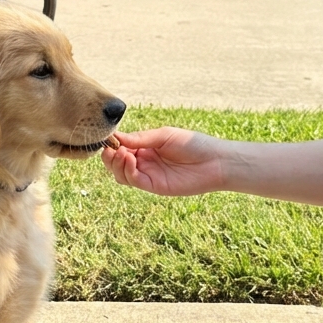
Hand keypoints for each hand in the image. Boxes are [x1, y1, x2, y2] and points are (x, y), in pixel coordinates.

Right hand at [102, 126, 225, 195]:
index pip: (122, 147)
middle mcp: (145, 162)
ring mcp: (149, 175)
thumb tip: (117, 137)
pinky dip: (127, 171)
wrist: (214, 161)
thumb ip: (141, 138)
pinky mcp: (154, 186)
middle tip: (111, 148)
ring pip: (121, 174)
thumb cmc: (193, 144)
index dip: (112, 144)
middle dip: (109, 156)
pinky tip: (130, 159)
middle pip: (116, 163)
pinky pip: (134, 181)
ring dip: (116, 164)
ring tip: (123, 153)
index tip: (108, 138)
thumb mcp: (164, 135)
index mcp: (146, 147)